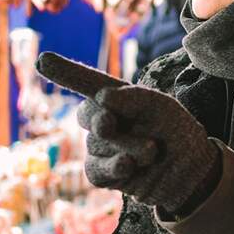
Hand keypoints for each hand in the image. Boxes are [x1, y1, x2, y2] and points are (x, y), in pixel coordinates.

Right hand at [37, 52, 219, 214]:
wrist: (191, 171)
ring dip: (130, 147)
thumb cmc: (177, 133)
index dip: (64, 72)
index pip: (85, 83)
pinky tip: (129, 166)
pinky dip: (113, 167)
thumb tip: (101, 98)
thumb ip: (133, 98)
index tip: (42, 60)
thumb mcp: (162, 107)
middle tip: (135, 128)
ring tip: (154, 152)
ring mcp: (100, 147)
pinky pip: (95, 170)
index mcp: (116, 98)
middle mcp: (103, 119)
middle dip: (110, 122)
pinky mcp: (102, 173)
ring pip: (97, 144)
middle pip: (89, 115)